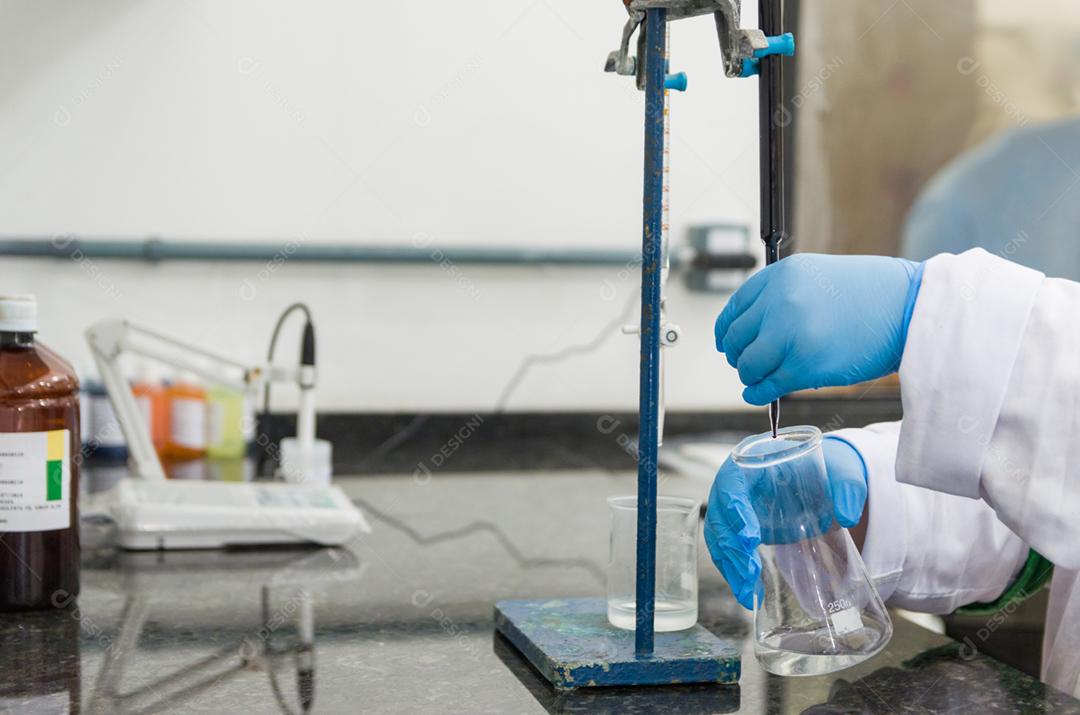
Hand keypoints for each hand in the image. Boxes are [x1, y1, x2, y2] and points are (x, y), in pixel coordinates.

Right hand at [704, 437, 867, 608]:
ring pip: (718, 536)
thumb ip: (847, 488)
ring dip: (729, 565)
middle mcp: (736, 484)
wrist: (823, 480)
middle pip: (719, 514)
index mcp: (753, 460)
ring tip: (746, 591)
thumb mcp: (842, 472)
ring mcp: (733, 507)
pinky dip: (733, 571)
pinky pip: (726, 550)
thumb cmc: (826, 470)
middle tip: (749, 572)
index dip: (734, 509)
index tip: (749, 537)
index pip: (732, 482)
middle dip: (732, 547)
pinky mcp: (738, 529)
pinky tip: (747, 590)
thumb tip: (847, 515)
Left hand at [714, 254, 921, 405]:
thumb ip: (782, 296)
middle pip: (737, 338)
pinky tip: (759, 395)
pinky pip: (766, 385)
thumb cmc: (872, 294)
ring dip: (749, 375)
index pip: (735, 308)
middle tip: (746, 364)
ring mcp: (789, 334)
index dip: (727, 331)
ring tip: (759, 379)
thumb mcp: (817, 276)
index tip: (728, 343)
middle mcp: (779, 302)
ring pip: (748, 364)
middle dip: (738, 355)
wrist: (910, 308)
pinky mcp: (804, 365)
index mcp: (780, 275)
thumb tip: (754, 327)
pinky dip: (757, 394)